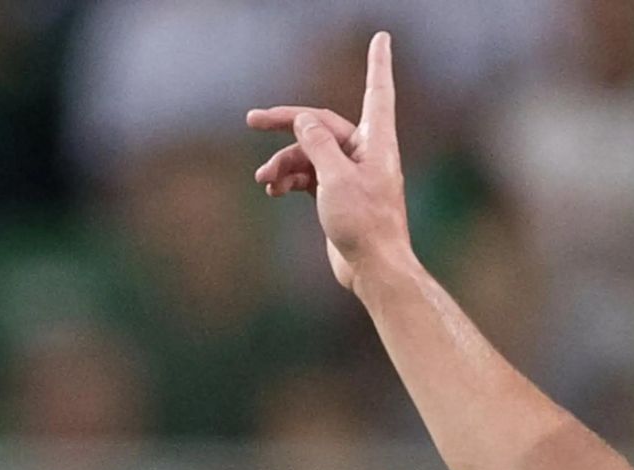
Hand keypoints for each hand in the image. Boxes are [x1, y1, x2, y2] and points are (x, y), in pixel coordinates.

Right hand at [246, 31, 409, 289]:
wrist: (373, 269)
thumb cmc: (364, 223)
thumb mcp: (336, 178)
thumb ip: (318, 143)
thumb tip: (305, 119)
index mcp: (376, 142)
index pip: (377, 91)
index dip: (378, 64)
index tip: (382, 37)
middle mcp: (366, 153)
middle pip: (321, 124)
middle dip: (287, 123)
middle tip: (251, 119)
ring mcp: (351, 174)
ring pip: (310, 153)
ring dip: (284, 162)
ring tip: (264, 180)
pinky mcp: (338, 195)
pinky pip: (309, 175)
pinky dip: (289, 178)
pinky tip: (272, 189)